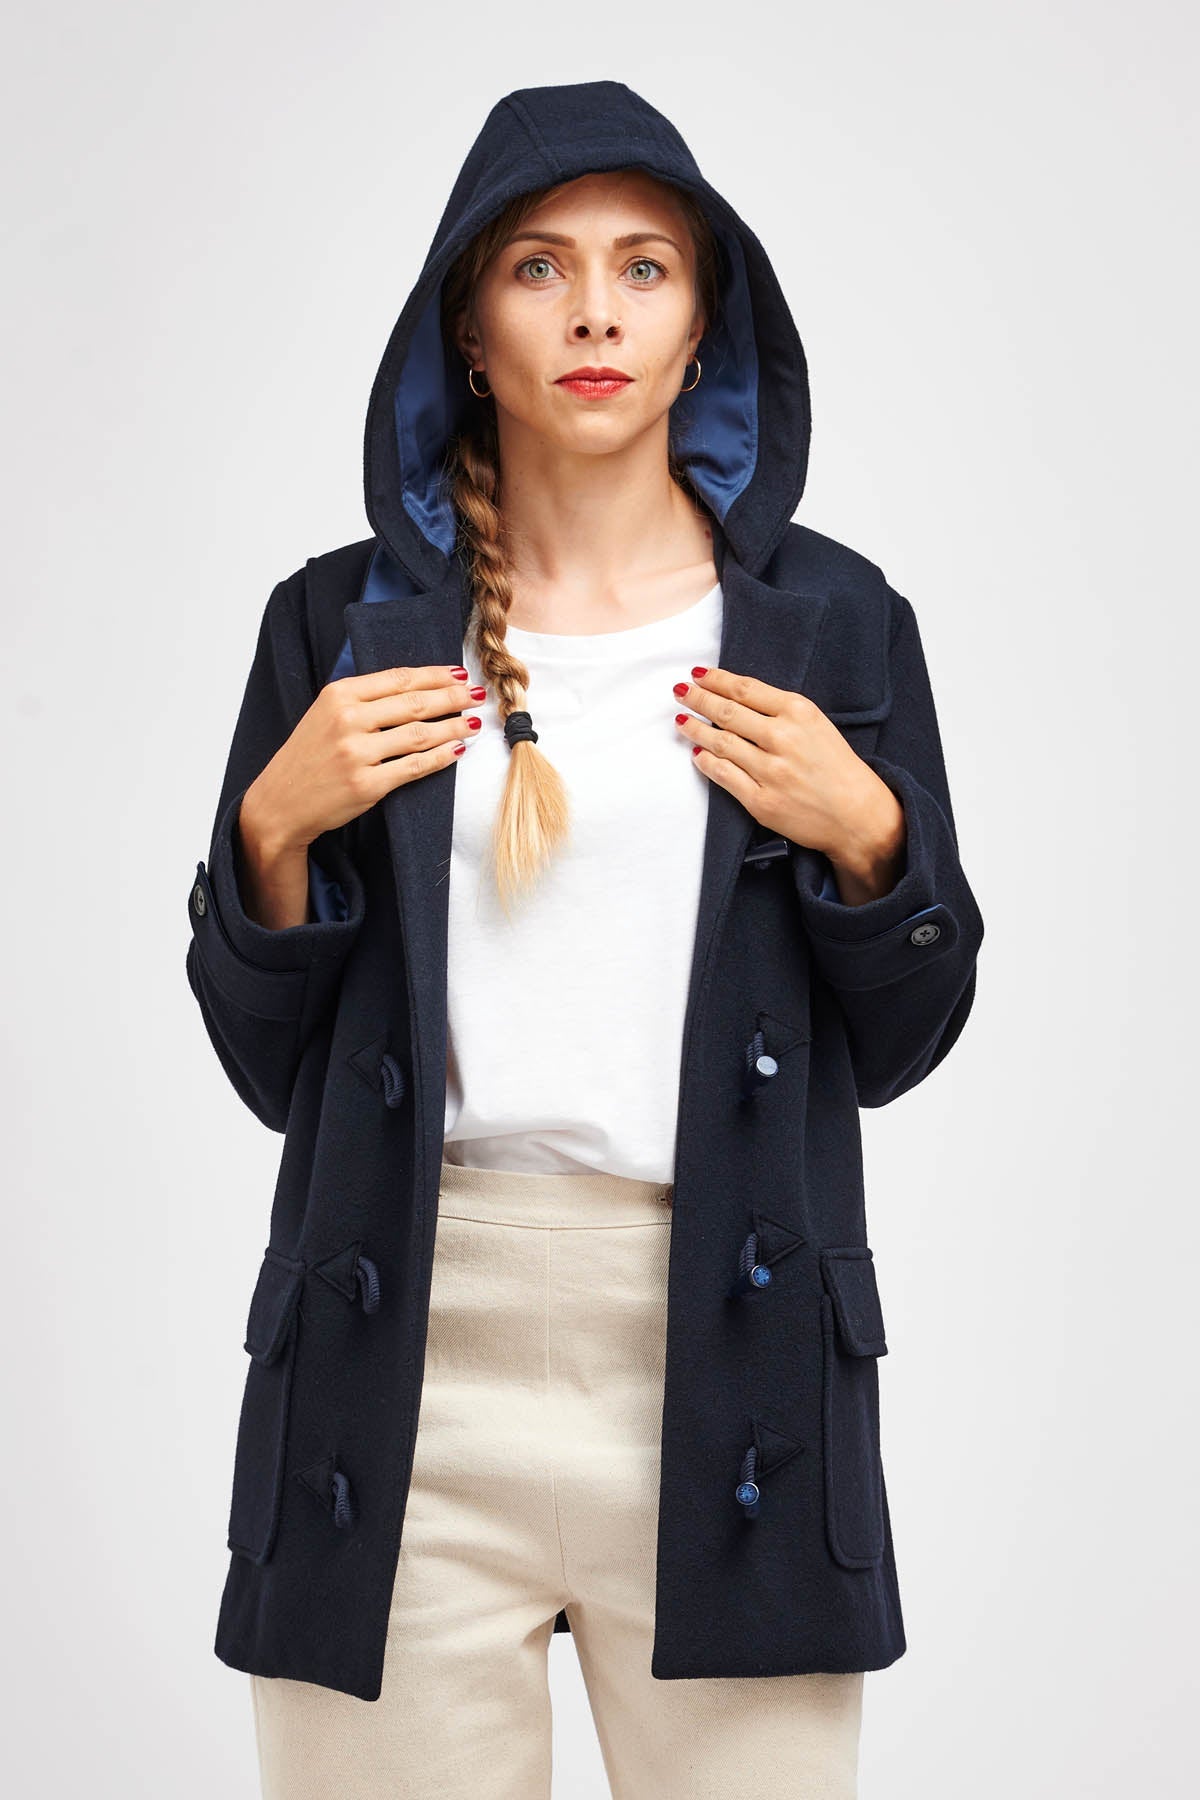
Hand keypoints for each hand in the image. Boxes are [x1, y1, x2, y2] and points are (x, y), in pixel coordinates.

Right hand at [242, 665, 486, 856]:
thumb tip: (415, 687)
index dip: (434, 675)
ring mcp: (357, 753)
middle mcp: (347, 719)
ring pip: (420, 734)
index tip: (459, 673)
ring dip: (454, 726)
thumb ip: (362, 698)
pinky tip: (457, 750)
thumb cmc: (308, 757)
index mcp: (338, 694)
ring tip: (474, 722)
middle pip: (415, 703)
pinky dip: (441, 757)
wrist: (280, 803)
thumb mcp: (325, 714)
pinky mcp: (366, 784)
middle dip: (452, 697)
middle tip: (477, 694)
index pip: (398, 678)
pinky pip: (415, 766)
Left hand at [672, 664, 906, 897]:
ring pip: (720, 743)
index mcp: (799, 712)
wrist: (859, 815)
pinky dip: (706, 762)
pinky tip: (696, 754)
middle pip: (727, 712)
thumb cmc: (838, 768)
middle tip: (681, 693)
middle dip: (698, 699)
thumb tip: (736, 698)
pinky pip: (723, 776)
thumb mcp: (817, 725)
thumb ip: (781, 710)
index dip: (716, 680)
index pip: (745, 689)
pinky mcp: (761, 801)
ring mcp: (771, 771)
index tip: (699, 675)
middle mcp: (783, 738)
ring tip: (681, 721)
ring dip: (695, 729)